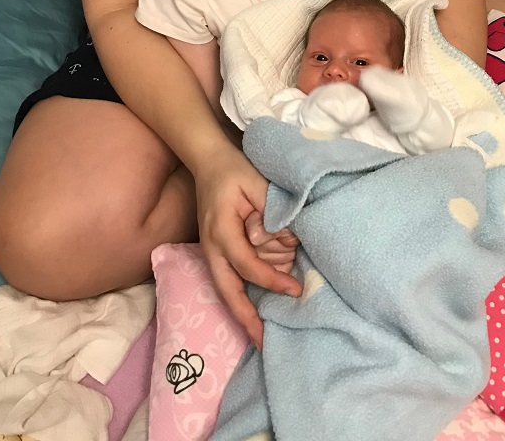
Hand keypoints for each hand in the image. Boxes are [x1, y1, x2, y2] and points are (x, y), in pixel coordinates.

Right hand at [194, 143, 301, 348]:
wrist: (209, 161)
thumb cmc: (234, 170)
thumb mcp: (256, 182)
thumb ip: (271, 210)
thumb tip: (285, 238)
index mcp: (221, 231)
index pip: (247, 265)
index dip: (272, 280)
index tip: (296, 289)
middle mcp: (212, 248)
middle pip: (227, 292)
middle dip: (245, 320)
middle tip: (264, 344)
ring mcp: (211, 252)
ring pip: (228, 290)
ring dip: (247, 307)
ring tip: (268, 323)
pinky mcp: (217, 252)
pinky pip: (229, 281)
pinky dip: (242, 298)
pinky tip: (256, 311)